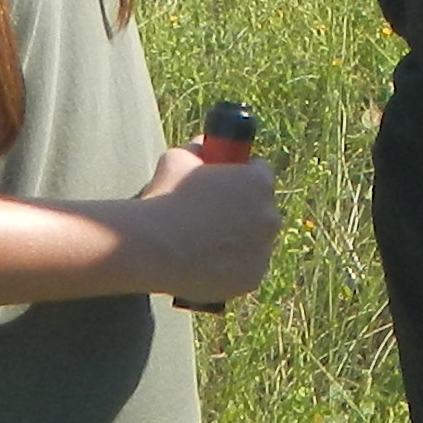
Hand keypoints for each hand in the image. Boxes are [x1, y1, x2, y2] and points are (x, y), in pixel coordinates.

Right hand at [135, 142, 280, 303]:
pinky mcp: (252, 278)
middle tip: (215, 217)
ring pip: (256, 243)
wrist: (152, 245)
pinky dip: (234, 269)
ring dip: (241, 241)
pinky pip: (247, 270)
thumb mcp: (178, 159)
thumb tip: (203, 144)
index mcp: (258, 182)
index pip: (260, 173)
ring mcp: (263, 250)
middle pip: (262, 210)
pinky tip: (210, 265)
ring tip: (208, 244)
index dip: (242, 176)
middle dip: (245, 211)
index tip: (228, 184)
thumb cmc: (164, 198)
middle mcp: (269, 215)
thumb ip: (197, 149)